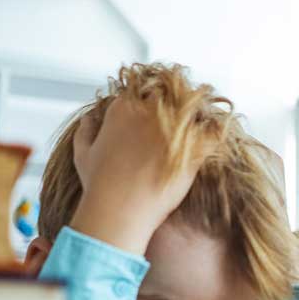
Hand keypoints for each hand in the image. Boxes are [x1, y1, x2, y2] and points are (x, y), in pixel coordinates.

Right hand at [69, 94, 207, 253]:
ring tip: (200, 124)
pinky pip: (213, 132)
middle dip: (177, 101)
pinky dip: (215, 134)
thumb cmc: (98, 185)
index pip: (145, 89)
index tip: (158, 112)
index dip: (152, 100)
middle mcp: (150, 111)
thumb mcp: (83, 154)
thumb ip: (86, 131)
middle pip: (172, 93)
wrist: (118, 211)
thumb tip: (90, 119)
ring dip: (198, 114)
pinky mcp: (193, 146)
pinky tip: (212, 140)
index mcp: (124, 107)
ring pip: (195, 107)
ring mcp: (174, 127)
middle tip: (181, 117)